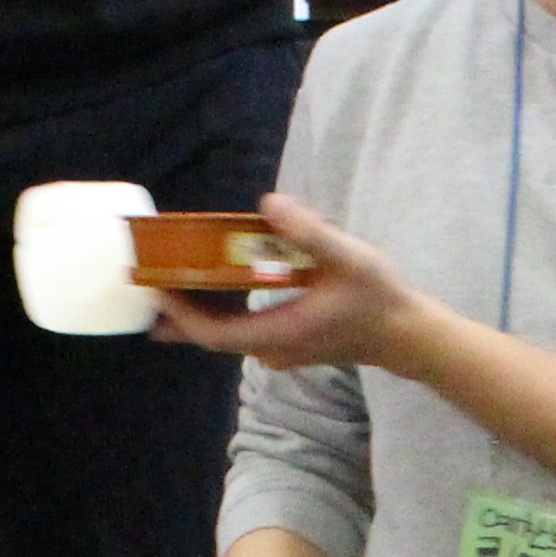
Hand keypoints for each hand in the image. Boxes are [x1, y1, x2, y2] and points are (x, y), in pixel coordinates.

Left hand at [139, 195, 431, 378]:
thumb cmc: (379, 298)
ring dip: (199, 314)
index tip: (157, 288)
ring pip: (228, 336)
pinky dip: (222, 314)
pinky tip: (212, 293)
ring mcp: (281, 352)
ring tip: (170, 290)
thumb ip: (310, 232)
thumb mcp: (350, 258)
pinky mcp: (289, 346)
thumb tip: (270, 204)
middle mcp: (273, 350)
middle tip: (148, 288)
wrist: (407, 336)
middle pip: (213, 337)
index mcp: (279, 333)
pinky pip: (243, 332)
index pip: (214, 333)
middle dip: (179, 314)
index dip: (181, 314)